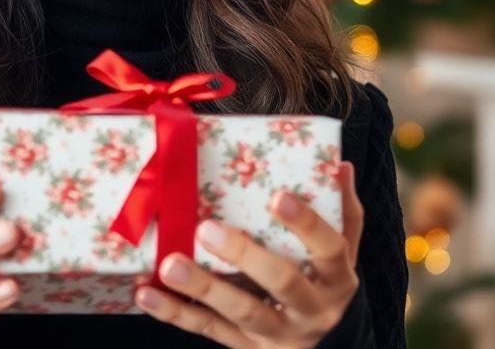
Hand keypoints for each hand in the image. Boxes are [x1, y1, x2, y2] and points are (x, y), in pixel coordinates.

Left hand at [135, 161, 363, 347]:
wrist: (326, 346)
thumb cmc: (325, 283)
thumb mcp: (345, 251)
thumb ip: (343, 211)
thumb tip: (339, 165)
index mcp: (337, 279)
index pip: (330, 249)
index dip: (306, 224)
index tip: (278, 196)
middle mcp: (311, 309)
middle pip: (282, 283)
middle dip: (245, 256)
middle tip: (207, 229)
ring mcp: (277, 333)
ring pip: (242, 312)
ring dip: (203, 289)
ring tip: (170, 265)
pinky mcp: (246, 347)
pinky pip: (208, 330)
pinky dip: (176, 313)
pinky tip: (149, 294)